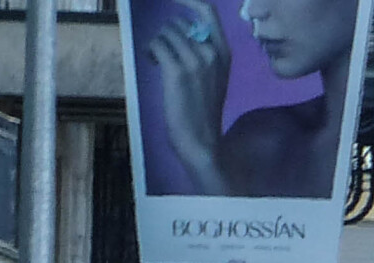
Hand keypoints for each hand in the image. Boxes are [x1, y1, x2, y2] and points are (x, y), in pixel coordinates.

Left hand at [147, 0, 232, 193]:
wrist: (201, 139)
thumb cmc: (203, 111)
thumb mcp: (214, 77)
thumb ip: (204, 55)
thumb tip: (184, 37)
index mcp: (223, 50)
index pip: (207, 11)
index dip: (188, 0)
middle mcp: (212, 50)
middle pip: (179, 23)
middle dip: (166, 33)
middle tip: (161, 51)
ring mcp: (195, 60)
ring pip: (166, 33)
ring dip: (156, 43)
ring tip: (155, 58)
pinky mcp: (177, 71)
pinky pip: (157, 45)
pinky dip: (150, 50)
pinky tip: (150, 60)